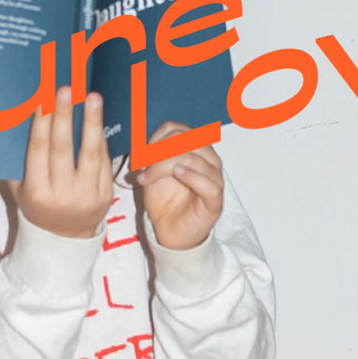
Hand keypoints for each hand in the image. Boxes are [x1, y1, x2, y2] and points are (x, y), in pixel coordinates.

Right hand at [10, 86, 113, 237]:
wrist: (64, 238)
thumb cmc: (37, 204)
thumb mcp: (20, 188)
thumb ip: (17, 161)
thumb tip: (13, 121)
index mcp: (36, 191)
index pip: (38, 150)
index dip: (42, 123)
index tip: (43, 99)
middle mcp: (62, 194)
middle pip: (63, 148)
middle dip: (64, 117)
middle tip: (66, 90)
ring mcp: (86, 195)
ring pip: (90, 153)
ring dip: (92, 122)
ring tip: (92, 97)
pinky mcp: (105, 195)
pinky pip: (104, 162)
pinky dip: (101, 139)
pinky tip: (98, 120)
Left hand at [133, 122, 223, 249]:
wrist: (169, 229)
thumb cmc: (165, 199)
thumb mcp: (152, 171)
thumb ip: (151, 154)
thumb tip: (141, 142)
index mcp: (195, 148)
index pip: (177, 129)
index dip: (155, 138)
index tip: (141, 155)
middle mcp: (209, 158)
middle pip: (184, 140)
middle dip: (158, 153)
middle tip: (143, 169)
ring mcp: (215, 177)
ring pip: (193, 158)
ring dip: (164, 166)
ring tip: (148, 178)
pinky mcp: (216, 198)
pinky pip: (208, 182)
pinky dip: (191, 175)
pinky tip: (177, 174)